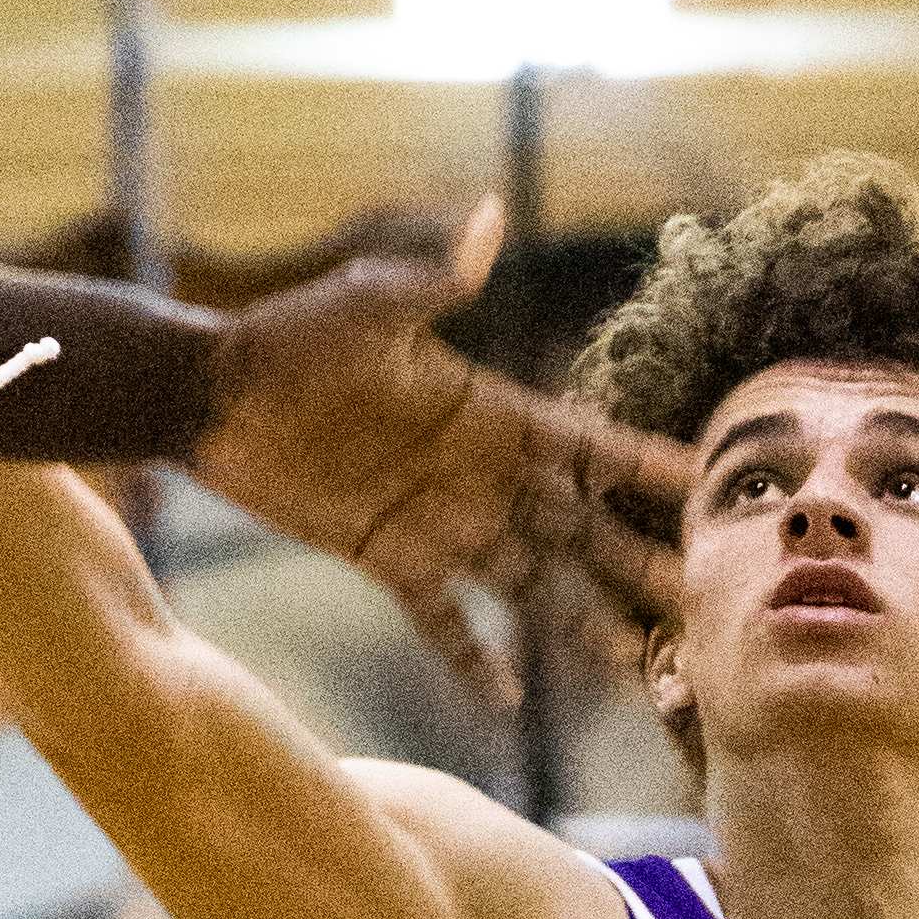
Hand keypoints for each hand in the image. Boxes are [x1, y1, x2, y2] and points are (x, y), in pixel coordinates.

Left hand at [189, 196, 687, 689]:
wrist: (212, 394)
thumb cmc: (292, 336)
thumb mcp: (368, 304)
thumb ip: (437, 278)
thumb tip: (490, 215)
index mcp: (483, 409)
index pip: (582, 442)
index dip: (641, 463)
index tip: (707, 484)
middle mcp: (474, 469)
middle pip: (573, 523)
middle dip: (634, 558)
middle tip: (700, 601)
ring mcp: (437, 518)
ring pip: (528, 578)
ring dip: (579, 618)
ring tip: (639, 663)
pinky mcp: (389, 556)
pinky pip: (442, 618)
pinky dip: (472, 658)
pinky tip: (508, 703)